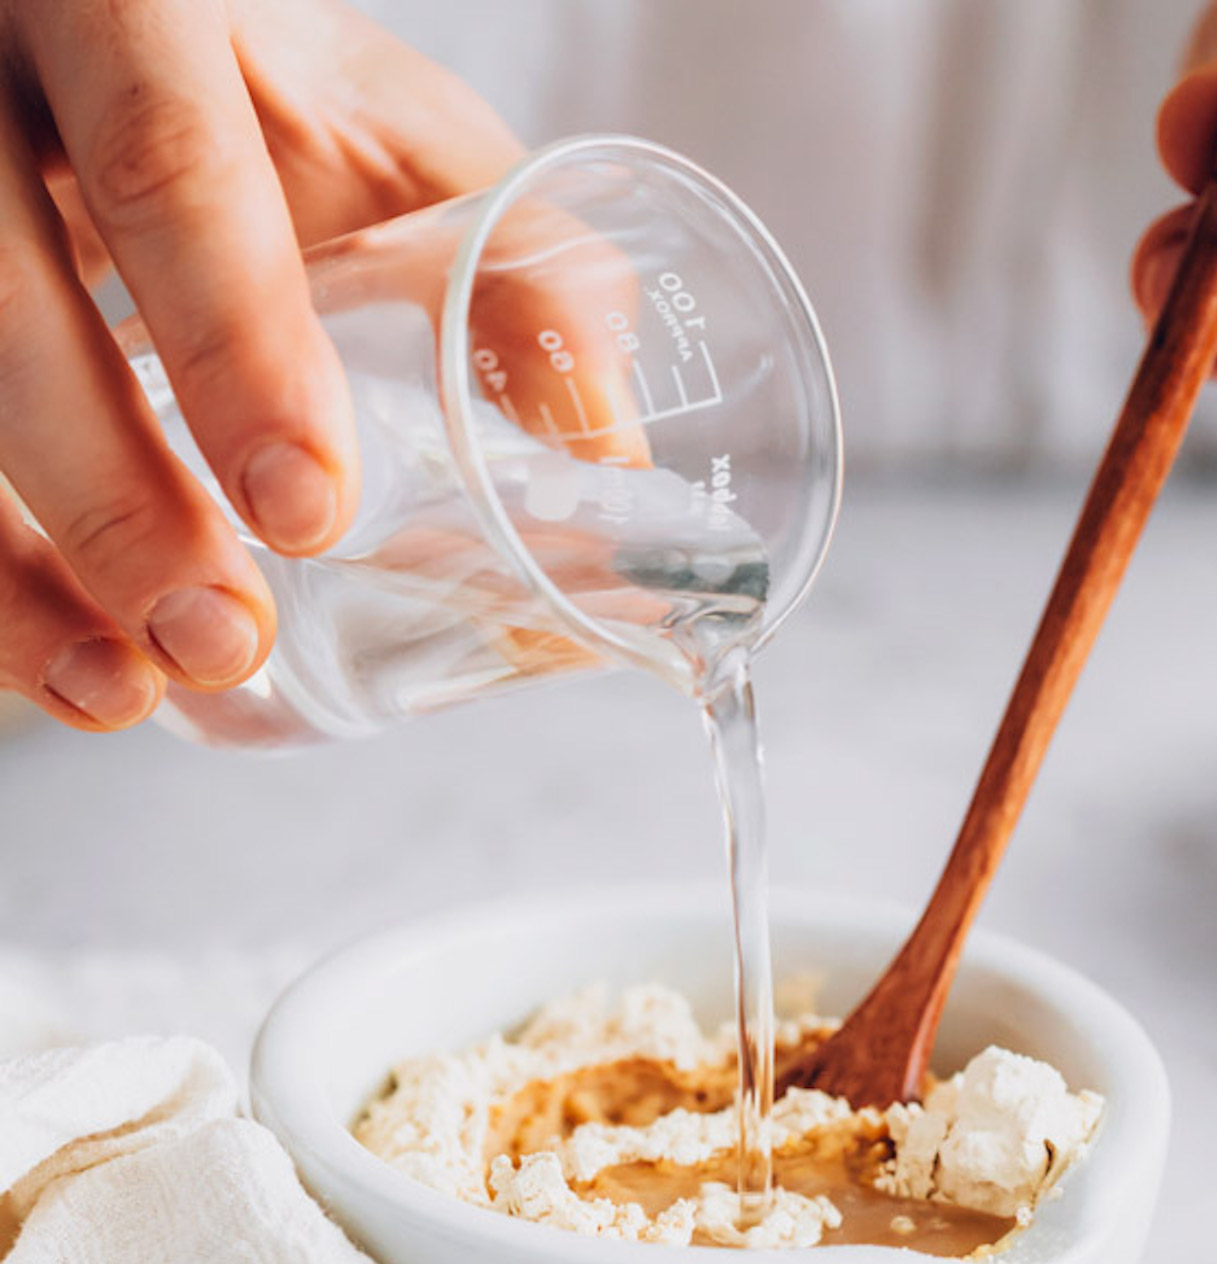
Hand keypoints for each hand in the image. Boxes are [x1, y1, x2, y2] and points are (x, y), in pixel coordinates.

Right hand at [0, 0, 523, 730]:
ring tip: (125, 690)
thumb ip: (506, 253)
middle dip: (112, 490)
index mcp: (131, 8)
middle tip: (221, 633)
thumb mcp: (385, 135)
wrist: (97, 42)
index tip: (308, 507)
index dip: (233, 340)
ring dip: (21, 566)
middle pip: (4, 291)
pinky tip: (68, 667)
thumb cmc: (254, 91)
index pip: (166, 167)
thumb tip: (604, 434)